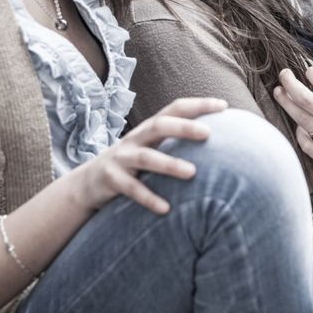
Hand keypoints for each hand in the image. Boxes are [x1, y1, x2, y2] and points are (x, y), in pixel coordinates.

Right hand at [75, 97, 227, 214]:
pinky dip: (149, 197)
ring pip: (146, 157)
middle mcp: (135, 138)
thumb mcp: (152, 148)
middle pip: (159, 125)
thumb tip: (220, 143)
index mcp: (149, 128)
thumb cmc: (132, 164)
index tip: (224, 106)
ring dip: (169, 164)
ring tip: (193, 173)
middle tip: (209, 134)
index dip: (198, 105)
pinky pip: (131, 189)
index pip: (175, 108)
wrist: (88, 183)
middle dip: (184, 127)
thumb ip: (176, 142)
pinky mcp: (111, 180)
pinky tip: (166, 208)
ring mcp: (121, 158)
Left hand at [273, 67, 312, 180]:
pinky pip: (309, 146)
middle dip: (291, 84)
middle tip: (283, 75)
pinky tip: (299, 124)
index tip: (306, 69)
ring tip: (279, 93)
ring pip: (304, 122)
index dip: (311, 74)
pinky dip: (300, 133)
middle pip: (307, 101)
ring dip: (287, 104)